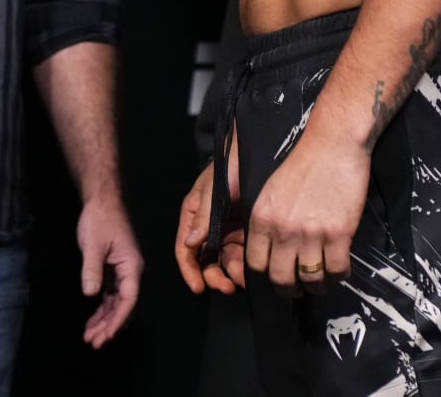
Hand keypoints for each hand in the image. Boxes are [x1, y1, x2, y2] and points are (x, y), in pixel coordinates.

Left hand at [77, 193, 142, 347]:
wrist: (102, 201)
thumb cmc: (100, 219)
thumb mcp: (92, 244)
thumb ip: (92, 270)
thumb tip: (91, 294)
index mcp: (132, 266)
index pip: (129, 300)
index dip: (118, 320)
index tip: (106, 336)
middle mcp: (131, 273)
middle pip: (124, 306)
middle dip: (110, 326)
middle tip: (94, 342)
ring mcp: (123, 273)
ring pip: (117, 304)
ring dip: (105, 321)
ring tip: (90, 337)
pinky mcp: (114, 271)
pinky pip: (110, 296)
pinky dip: (102, 309)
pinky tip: (92, 321)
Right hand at [175, 154, 244, 295]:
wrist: (255, 153)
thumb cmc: (229, 166)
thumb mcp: (213, 190)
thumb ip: (203, 217)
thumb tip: (191, 244)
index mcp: (193, 216)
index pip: (185, 249)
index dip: (189, 270)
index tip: (199, 287)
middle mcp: (207, 226)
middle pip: (205, 260)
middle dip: (214, 276)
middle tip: (228, 287)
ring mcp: (226, 230)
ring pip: (225, 261)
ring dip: (232, 273)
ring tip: (244, 280)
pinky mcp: (245, 232)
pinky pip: (242, 254)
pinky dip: (245, 265)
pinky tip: (253, 270)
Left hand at [244, 128, 370, 296]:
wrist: (332, 144)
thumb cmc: (304, 163)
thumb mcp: (271, 190)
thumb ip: (268, 220)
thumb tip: (271, 249)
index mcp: (263, 218)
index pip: (256, 264)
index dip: (267, 274)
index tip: (277, 275)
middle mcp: (283, 230)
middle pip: (281, 278)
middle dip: (290, 289)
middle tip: (299, 288)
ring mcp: (311, 234)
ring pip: (310, 279)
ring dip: (316, 286)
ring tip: (320, 281)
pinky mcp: (338, 233)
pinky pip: (336, 270)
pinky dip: (338, 275)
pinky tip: (339, 269)